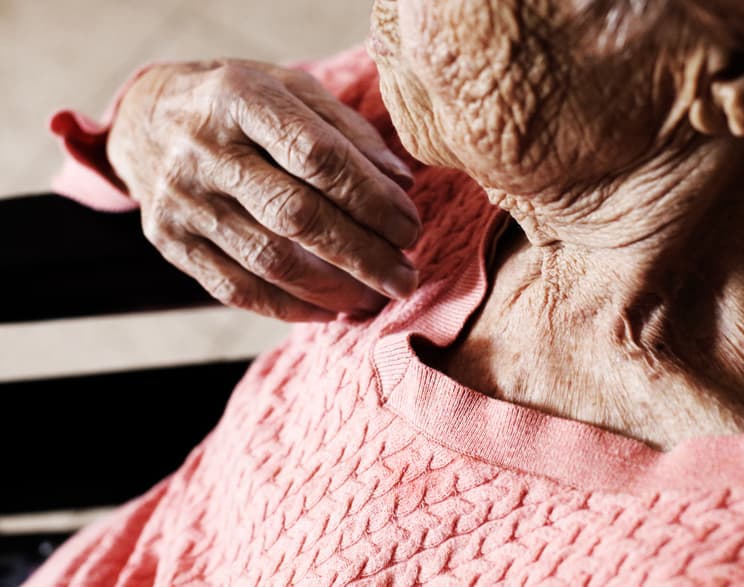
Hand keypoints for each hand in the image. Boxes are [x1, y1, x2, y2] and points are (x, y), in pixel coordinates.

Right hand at [108, 59, 420, 321]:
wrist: (146, 119)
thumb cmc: (242, 104)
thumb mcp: (292, 90)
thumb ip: (349, 132)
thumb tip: (402, 185)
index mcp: (240, 97)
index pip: (318, 156)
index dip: (371, 199)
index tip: (410, 229)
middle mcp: (203, 149)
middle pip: (297, 216)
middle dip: (363, 255)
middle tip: (405, 278)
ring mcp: (181, 200)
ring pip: (270, 261)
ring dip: (335, 290)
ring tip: (377, 298)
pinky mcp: (170, 242)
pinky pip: (239, 289)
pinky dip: (292, 307)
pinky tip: (332, 309)